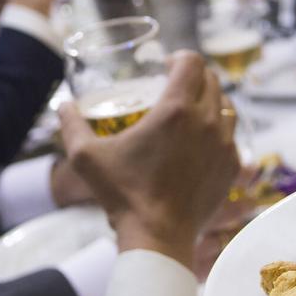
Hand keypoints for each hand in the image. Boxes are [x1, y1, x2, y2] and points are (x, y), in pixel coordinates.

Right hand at [58, 52, 240, 267]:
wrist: (157, 238)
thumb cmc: (122, 195)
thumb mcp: (86, 157)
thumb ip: (71, 125)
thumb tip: (63, 106)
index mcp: (175, 110)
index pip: (192, 62)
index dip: (179, 57)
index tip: (166, 67)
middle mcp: (206, 122)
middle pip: (212, 80)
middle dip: (194, 76)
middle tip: (175, 86)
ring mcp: (224, 145)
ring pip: (227, 106)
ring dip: (210, 100)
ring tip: (191, 111)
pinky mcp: (232, 166)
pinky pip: (232, 135)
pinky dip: (220, 130)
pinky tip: (201, 140)